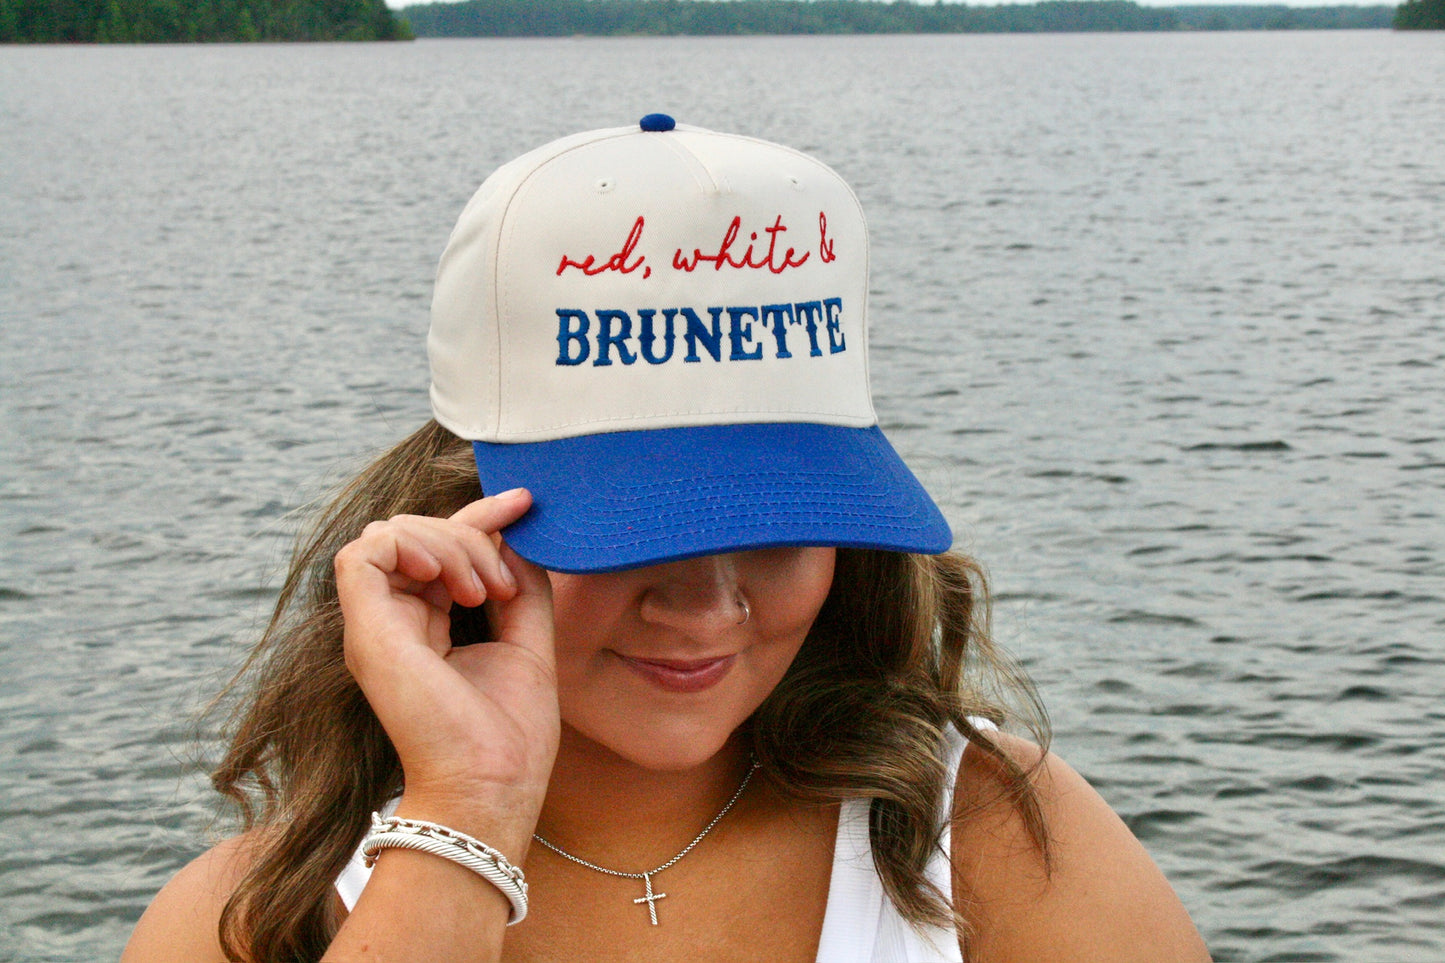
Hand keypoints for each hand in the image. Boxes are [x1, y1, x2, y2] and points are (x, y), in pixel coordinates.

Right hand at [334, 488, 558, 852]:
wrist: (492, 785)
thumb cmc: (509, 733)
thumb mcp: (526, 640)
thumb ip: (521, 585)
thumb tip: (517, 533)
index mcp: (427, 624)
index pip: (442, 546)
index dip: (481, 515)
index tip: (526, 502)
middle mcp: (395, 620)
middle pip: (418, 532)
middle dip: (471, 533)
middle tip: (504, 582)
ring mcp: (375, 624)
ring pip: (392, 532)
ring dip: (450, 543)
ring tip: (483, 588)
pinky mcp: (365, 630)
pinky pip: (363, 553)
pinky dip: (409, 545)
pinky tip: (449, 578)